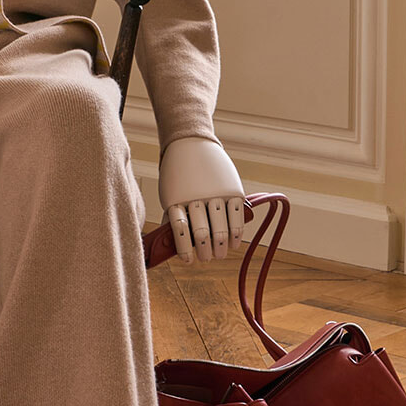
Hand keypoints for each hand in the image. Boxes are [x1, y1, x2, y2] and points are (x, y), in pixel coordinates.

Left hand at [158, 135, 246, 263]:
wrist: (190, 144)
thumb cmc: (177, 175)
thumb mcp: (169, 194)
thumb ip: (174, 216)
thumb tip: (176, 245)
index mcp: (176, 201)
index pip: (181, 232)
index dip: (185, 250)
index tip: (189, 261)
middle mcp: (197, 198)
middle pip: (202, 233)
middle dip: (206, 251)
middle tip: (208, 258)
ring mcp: (216, 194)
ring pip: (221, 228)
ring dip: (222, 246)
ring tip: (221, 254)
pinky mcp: (232, 190)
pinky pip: (236, 217)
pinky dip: (236, 233)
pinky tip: (234, 242)